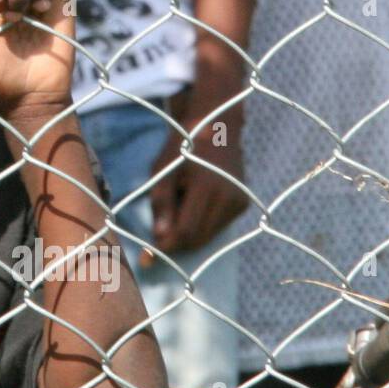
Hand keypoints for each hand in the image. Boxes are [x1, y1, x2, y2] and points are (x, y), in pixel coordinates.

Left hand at [147, 84, 246, 260]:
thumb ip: (162, 203)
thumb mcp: (162, 169)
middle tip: (154, 244)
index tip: (146, 260)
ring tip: (176, 212)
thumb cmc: (182, 146)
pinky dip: (201, 227)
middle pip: (198, 238)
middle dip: (175, 246)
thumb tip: (160, 238)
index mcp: (206, 186)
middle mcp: (228, 197)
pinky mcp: (242, 205)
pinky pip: (217, 227)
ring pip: (208, 236)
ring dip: (188, 236)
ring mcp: (239, 202)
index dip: (165, 248)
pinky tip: (191, 208)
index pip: (185, 230)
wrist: (217, 127)